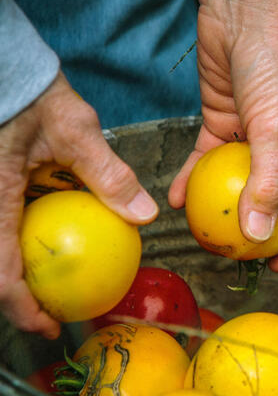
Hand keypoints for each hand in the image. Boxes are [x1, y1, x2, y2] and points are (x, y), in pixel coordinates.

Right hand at [0, 72, 158, 337]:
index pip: (0, 271)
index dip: (22, 308)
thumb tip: (146, 215)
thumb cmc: (33, 96)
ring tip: (56, 288)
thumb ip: (108, 175)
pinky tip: (55, 242)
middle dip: (22, 299)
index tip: (49, 326)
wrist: (4, 69)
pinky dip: (25, 241)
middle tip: (56, 315)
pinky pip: (7, 225)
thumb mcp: (76, 132)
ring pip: (1, 247)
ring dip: (22, 273)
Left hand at [168, 1, 277, 271]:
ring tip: (201, 233)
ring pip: (241, 183)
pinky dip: (196, 177)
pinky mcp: (225, 121)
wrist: (243, 9)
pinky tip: (177, 197)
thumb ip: (268, 183)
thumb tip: (260, 235)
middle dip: (259, 229)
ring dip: (223, 208)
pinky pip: (210, 159)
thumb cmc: (276, 63)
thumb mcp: (276, 127)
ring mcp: (256, 136)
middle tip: (233, 254)